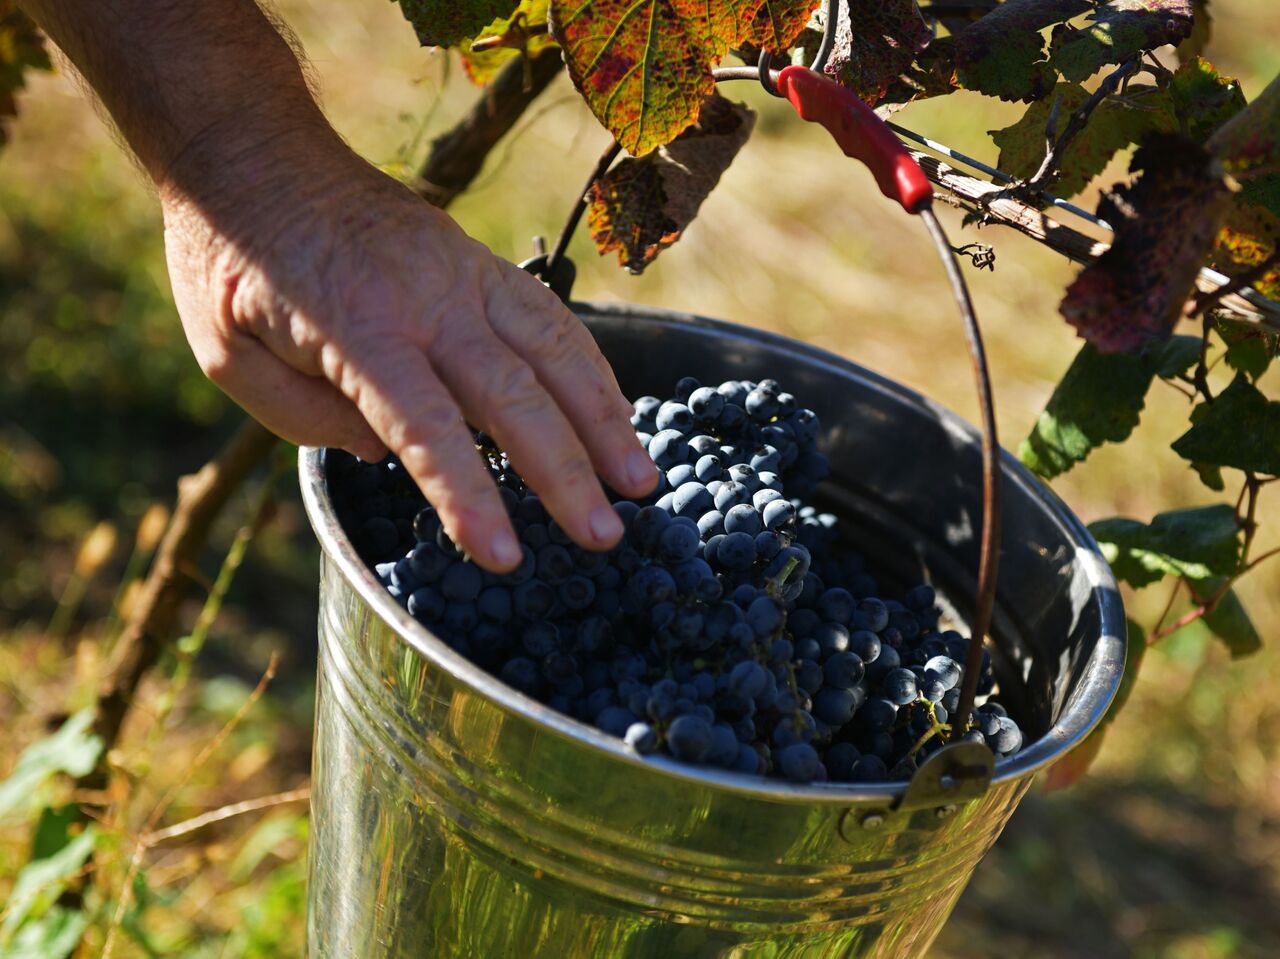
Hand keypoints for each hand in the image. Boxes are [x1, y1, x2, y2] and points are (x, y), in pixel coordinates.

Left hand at [159, 126, 657, 570]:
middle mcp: (425, 298)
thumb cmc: (232, 264)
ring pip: (554, 349)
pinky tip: (617, 414)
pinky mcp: (479, 261)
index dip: (468, 494)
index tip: (504, 555)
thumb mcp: (230, 355)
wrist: (257, 156)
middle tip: (603, 537)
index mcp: (356, 327)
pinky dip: (592, 368)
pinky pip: (551, 317)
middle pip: (512, 394)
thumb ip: (305, 418)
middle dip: (565, 471)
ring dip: (604, 419)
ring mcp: (462, 272)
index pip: (426, 425)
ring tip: (640, 482)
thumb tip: (392, 455)